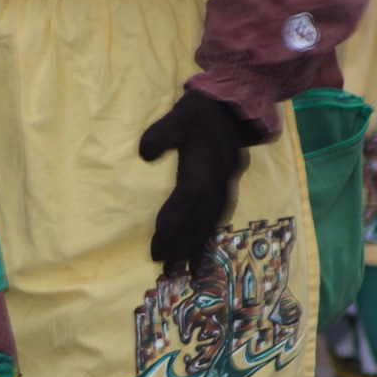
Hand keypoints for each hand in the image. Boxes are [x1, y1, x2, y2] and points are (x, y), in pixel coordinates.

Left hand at [139, 90, 253, 269]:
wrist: (232, 106)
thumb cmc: (199, 112)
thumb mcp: (178, 116)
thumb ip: (160, 134)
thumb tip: (145, 154)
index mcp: (205, 166)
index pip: (187, 200)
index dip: (173, 223)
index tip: (159, 245)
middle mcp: (218, 182)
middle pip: (199, 220)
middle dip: (182, 246)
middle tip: (165, 270)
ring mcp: (225, 187)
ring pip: (210, 223)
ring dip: (196, 248)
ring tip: (183, 271)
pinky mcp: (227, 188)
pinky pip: (218, 218)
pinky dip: (208, 238)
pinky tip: (200, 254)